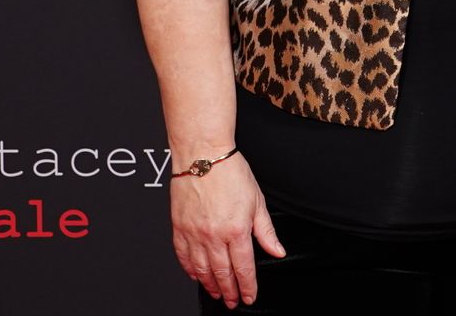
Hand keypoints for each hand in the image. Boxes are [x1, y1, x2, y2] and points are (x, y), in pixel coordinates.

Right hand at [167, 156, 285, 309]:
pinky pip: (183, 257)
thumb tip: (277, 251)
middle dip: (230, 291)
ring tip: (217, 293)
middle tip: (233, 301)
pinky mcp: (179, 228)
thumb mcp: (257, 201)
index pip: (244, 268)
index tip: (249, 296)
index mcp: (236, 230)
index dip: (248, 286)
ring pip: (202, 270)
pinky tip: (196, 275)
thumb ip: (266, 231)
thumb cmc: (230, 172)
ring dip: (210, 285)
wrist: (202, 155)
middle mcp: (213, 235)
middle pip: (222, 273)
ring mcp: (194, 233)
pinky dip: (190, 270)